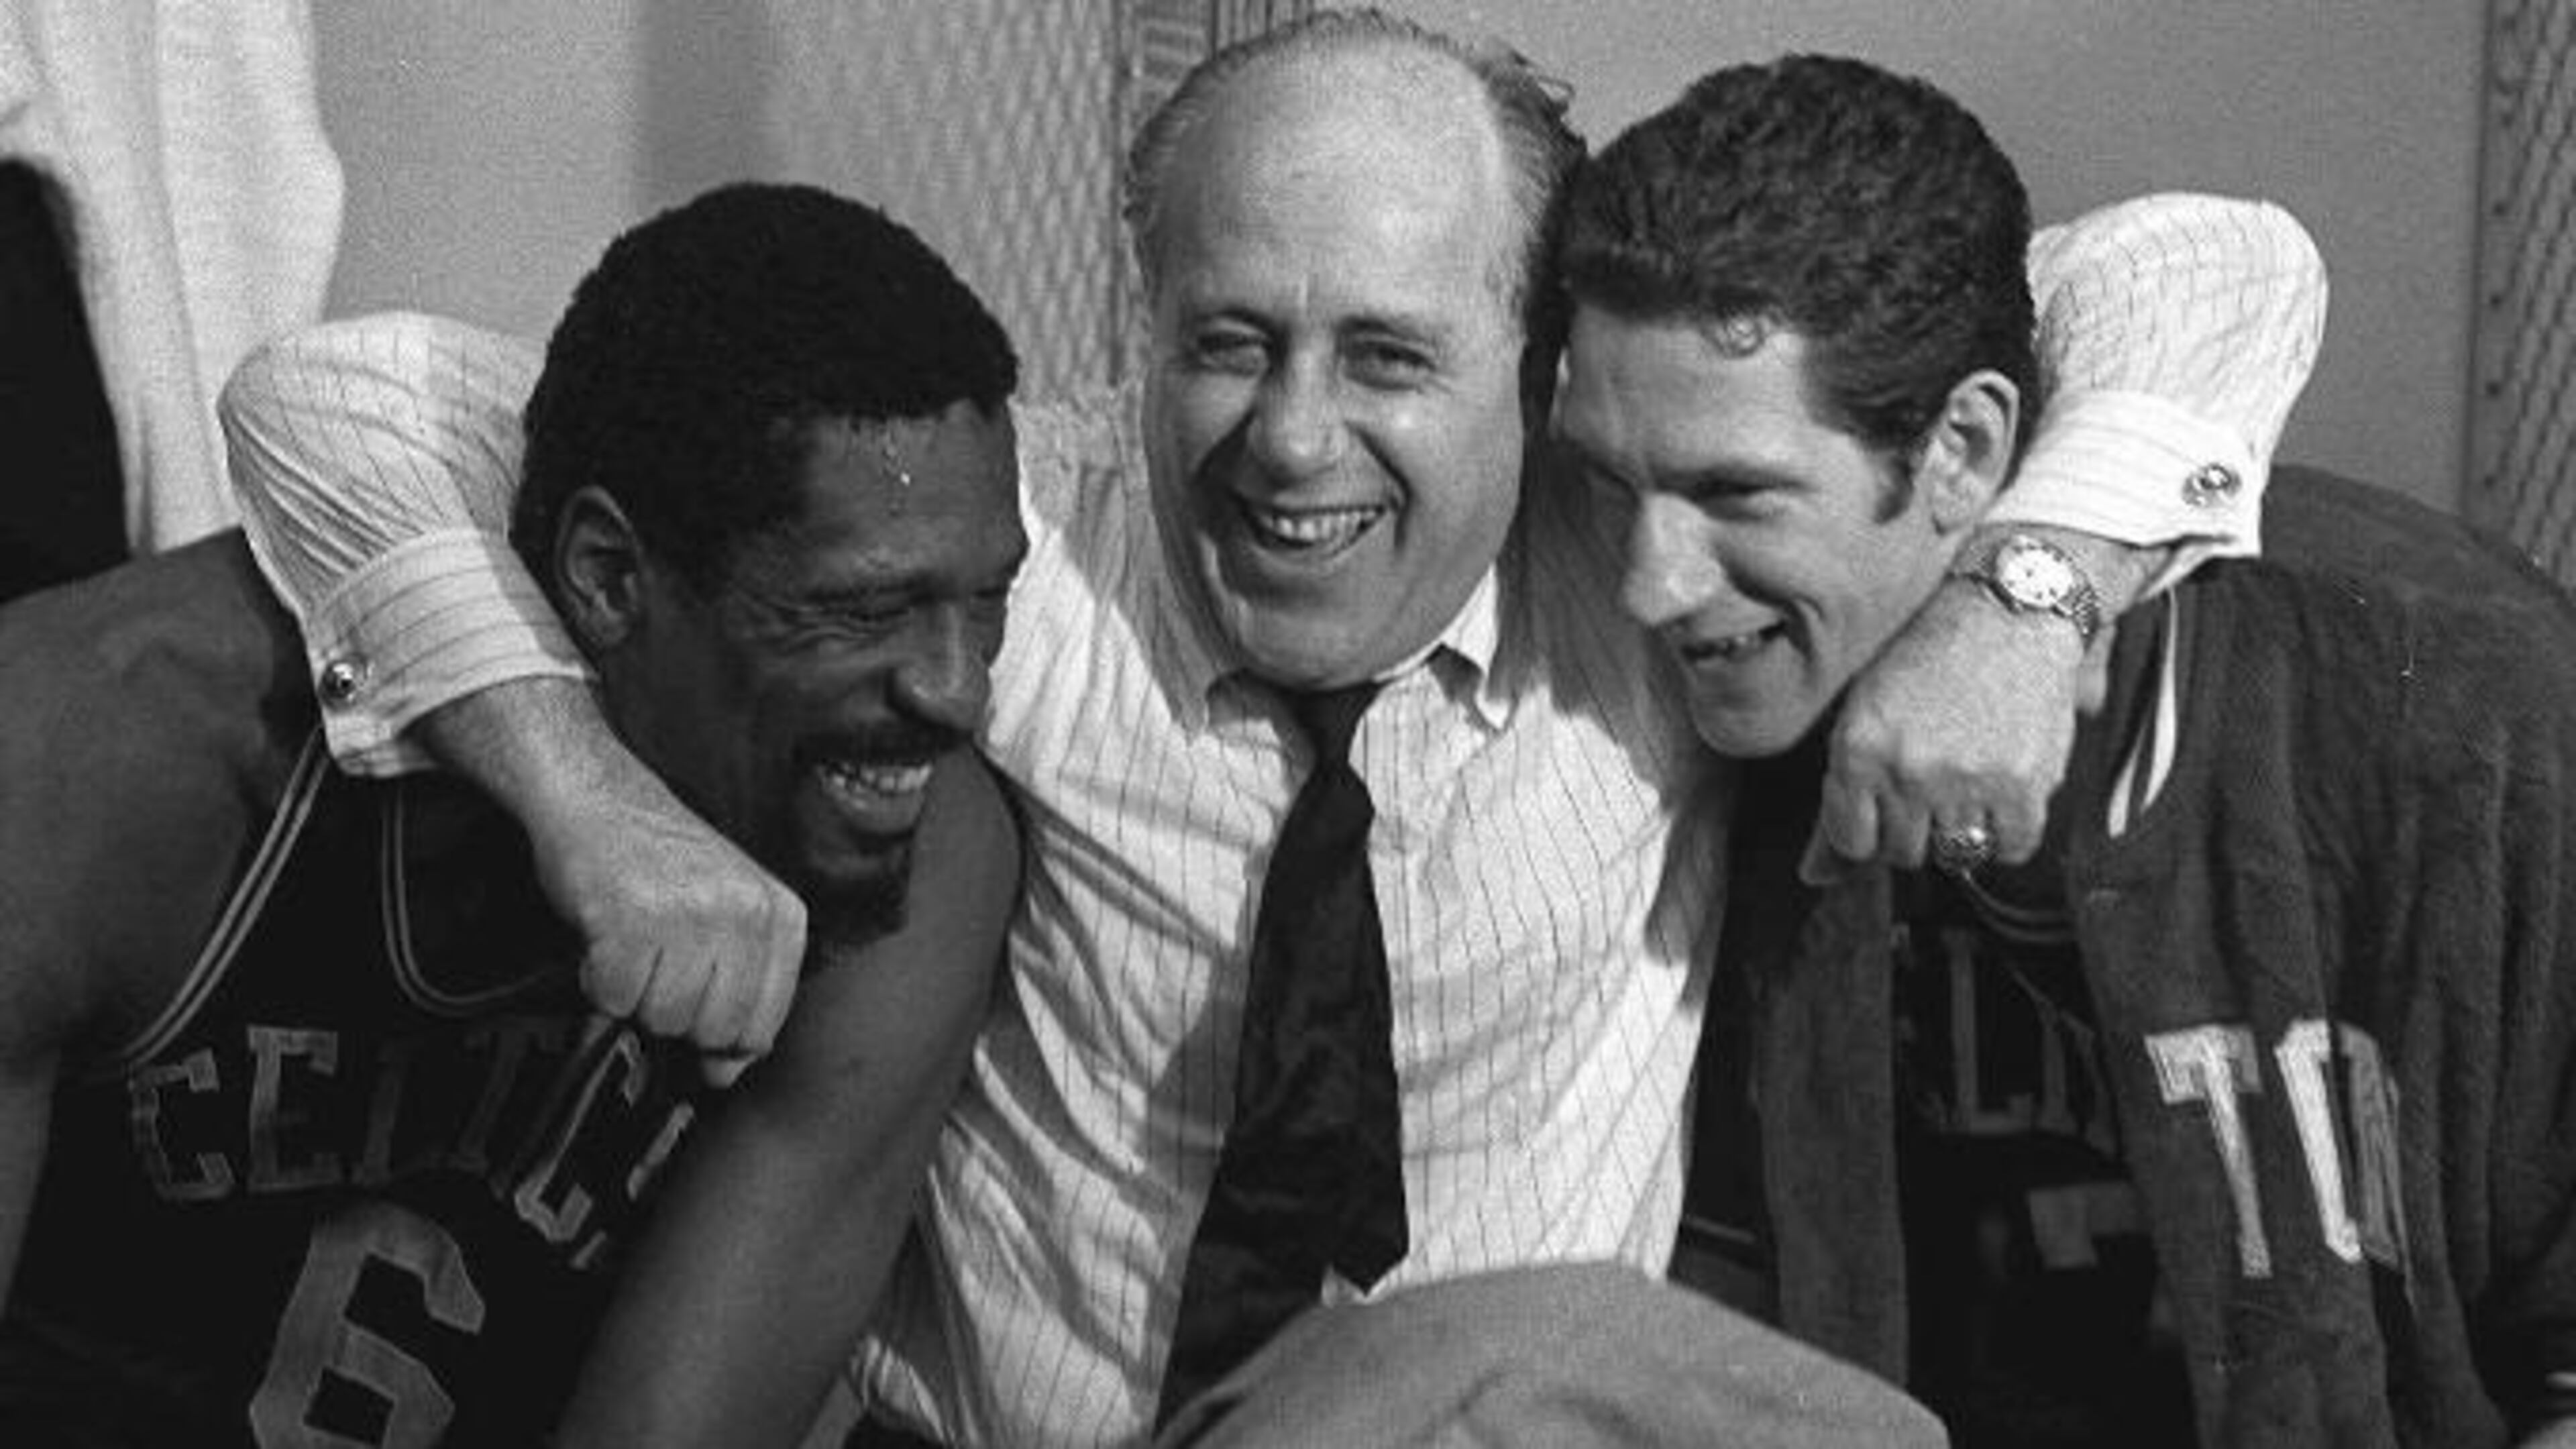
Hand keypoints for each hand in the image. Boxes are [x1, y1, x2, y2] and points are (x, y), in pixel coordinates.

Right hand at [525, 757, 806, 1087]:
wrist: (597, 795)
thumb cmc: (660, 860)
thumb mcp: (728, 913)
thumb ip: (743, 989)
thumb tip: (728, 1071)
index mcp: (781, 915)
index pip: (764, 1025)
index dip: (722, 1037)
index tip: (695, 1013)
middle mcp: (745, 914)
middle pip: (715, 1030)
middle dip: (676, 1014)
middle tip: (656, 965)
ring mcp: (692, 916)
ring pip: (666, 1019)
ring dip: (636, 996)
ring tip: (633, 945)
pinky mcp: (633, 920)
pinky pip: (617, 998)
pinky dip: (599, 982)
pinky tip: (605, 941)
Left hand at [1816, 577, 2091, 872]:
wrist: (2007, 611)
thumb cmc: (1924, 662)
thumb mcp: (1863, 716)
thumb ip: (1837, 801)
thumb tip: (1813, 878)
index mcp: (1857, 751)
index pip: (1851, 844)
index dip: (1869, 826)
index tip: (1885, 799)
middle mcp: (1908, 771)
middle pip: (1903, 854)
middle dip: (1914, 824)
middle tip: (1933, 777)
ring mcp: (1966, 781)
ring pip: (1955, 854)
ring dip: (1960, 828)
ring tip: (1966, 776)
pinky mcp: (2023, 785)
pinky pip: (2010, 848)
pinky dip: (2008, 830)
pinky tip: (2002, 788)